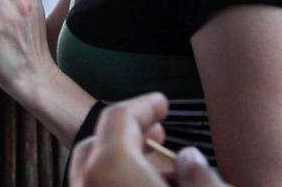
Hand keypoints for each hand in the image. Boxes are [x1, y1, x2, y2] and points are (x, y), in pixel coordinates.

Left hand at [70, 93, 229, 186]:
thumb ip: (197, 172)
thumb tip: (188, 158)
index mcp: (108, 168)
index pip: (117, 118)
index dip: (143, 105)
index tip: (163, 103)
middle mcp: (84, 184)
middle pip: (97, 146)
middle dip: (127, 134)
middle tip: (157, 132)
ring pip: (93, 173)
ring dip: (123, 163)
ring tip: (163, 169)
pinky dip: (115, 183)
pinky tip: (147, 186)